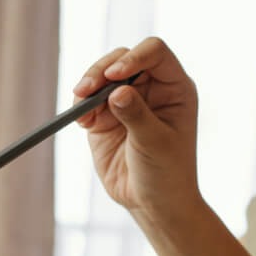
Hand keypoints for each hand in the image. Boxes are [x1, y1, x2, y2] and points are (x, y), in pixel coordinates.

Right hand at [72, 38, 199, 220]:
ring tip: (81, 103)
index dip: (134, 56)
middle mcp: (152, 88)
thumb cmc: (167, 173)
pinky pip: (87, 98)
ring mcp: (126, 100)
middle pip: (122, 58)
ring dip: (87, 84)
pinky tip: (82, 122)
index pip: (155, 53)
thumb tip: (117, 91)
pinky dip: (80, 104)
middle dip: (102, 69)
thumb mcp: (155, 143)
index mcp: (175, 88)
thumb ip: (137, 115)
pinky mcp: (105, 116)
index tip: (115, 75)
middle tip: (86, 90)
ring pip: (102, 74)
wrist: (152, 202)